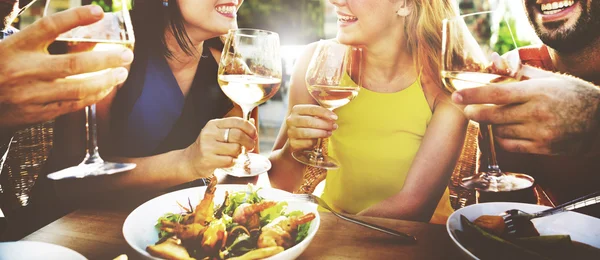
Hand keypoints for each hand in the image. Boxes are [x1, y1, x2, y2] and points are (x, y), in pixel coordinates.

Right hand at [0, 5, 133, 129]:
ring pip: (77, 88)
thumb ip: (40, 39)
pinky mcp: (36, 113)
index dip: (75, 17)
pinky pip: (72, 105)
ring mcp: (30, 95)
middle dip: (105, 59)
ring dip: (105, 81)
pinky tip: (105, 89)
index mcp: (15, 47)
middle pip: (73, 64)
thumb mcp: (11, 47)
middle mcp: (24, 70)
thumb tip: (84, 31)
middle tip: (126, 55)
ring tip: (121, 73)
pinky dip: (92, 97)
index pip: (48, 27)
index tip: (99, 11)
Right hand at [186, 117, 257, 176]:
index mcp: (214, 124)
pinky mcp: (208, 159)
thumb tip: (252, 122)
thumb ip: (235, 128)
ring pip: (235, 149)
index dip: (249, 128)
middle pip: (238, 135)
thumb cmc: (209, 147)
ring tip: (235, 155)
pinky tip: (228, 161)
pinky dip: (233, 162)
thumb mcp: (219, 134)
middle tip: (250, 146)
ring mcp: (208, 146)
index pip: (237, 121)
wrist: (190, 161)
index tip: (254, 134)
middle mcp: (210, 133)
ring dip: (239, 153)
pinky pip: (230, 161)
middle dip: (249, 142)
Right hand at [286, 104, 337, 151]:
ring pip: (307, 132)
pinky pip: (306, 143)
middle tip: (334, 126)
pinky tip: (320, 141)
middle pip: (310, 121)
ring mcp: (290, 132)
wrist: (296, 139)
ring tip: (329, 133)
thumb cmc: (307, 125)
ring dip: (321, 133)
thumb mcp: (312, 116)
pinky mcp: (292, 143)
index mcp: (296, 110)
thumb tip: (333, 118)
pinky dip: (315, 142)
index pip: (312, 109)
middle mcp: (291, 120)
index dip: (325, 113)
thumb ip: (320, 115)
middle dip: (324, 124)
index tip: (335, 117)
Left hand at [452, 65, 599, 154]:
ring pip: (500, 131)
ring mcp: (540, 133)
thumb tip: (493, 61)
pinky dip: (503, 138)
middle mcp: (537, 113)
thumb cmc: (571, 94)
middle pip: (493, 116)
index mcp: (537, 92)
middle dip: (474, 112)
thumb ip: (518, 73)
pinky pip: (510, 146)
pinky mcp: (542, 149)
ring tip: (497, 117)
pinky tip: (506, 130)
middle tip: (467, 109)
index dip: (474, 95)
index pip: (498, 94)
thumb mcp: (549, 78)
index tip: (456, 95)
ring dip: (492, 125)